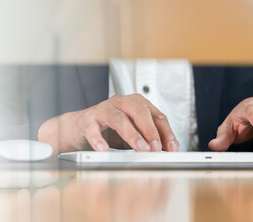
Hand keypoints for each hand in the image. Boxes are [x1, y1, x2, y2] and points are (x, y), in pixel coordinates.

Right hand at [38, 94, 178, 152]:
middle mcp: (121, 102)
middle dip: (150, 130)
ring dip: (131, 134)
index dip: (166, 132)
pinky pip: (92, 129)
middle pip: (139, 111)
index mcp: (137, 103)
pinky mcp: (87, 120)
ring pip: (119, 118)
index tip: (172, 147)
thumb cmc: (109, 129)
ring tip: (139, 148)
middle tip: (156, 147)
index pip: (157, 115)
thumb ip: (149, 139)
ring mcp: (103, 109)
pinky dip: (98, 139)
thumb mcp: (134, 133)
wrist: (80, 127)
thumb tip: (167, 150)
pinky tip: (103, 149)